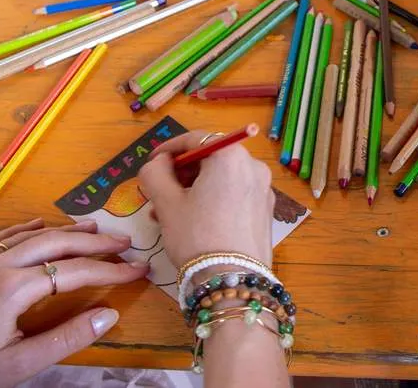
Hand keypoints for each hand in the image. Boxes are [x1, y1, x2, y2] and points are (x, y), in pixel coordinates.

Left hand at [0, 219, 145, 386]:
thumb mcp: (20, 366)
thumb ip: (66, 339)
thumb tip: (109, 316)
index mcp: (13, 290)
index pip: (75, 271)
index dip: (111, 271)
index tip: (138, 270)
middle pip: (56, 243)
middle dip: (95, 242)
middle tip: (124, 242)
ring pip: (28, 236)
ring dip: (64, 230)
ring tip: (94, 228)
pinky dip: (22, 229)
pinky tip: (38, 225)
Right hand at [141, 131, 274, 266]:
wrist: (233, 279)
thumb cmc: (197, 235)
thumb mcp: (166, 203)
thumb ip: (155, 173)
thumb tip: (158, 163)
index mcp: (231, 155)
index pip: (196, 139)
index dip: (169, 149)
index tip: (151, 162)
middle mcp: (253, 166)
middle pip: (211, 158)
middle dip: (181, 174)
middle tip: (157, 193)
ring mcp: (263, 189)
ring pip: (221, 179)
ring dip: (193, 190)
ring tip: (168, 215)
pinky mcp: (265, 210)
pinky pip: (234, 195)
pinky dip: (212, 200)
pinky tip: (193, 223)